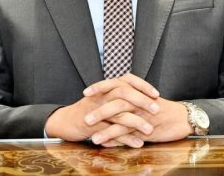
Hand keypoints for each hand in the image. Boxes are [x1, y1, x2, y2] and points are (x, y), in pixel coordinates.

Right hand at [45, 73, 160, 146]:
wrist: (66, 120)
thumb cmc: (89, 109)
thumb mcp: (104, 97)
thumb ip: (120, 95)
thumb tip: (142, 96)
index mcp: (108, 87)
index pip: (127, 79)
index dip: (142, 85)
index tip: (156, 94)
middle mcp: (103, 95)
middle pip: (124, 92)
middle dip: (142, 100)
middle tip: (157, 109)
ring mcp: (97, 109)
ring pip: (119, 113)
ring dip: (136, 122)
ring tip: (150, 130)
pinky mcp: (94, 125)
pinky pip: (112, 131)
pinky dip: (126, 138)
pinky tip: (138, 144)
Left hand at [83, 74, 193, 144]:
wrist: (182, 118)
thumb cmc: (160, 111)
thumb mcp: (143, 102)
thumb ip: (127, 103)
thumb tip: (109, 107)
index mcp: (135, 90)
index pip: (115, 84)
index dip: (100, 87)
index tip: (85, 92)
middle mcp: (138, 98)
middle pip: (116, 99)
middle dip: (99, 107)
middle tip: (84, 116)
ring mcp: (142, 112)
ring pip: (121, 115)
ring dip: (104, 125)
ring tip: (91, 134)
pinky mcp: (147, 125)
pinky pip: (129, 130)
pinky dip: (116, 137)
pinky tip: (105, 143)